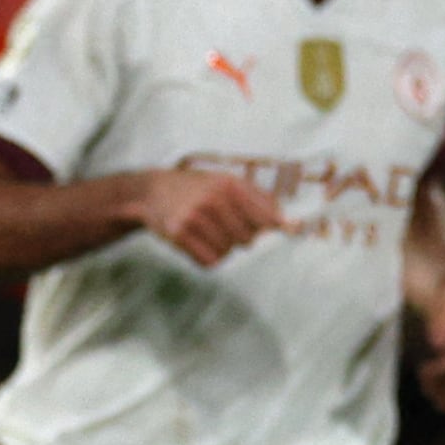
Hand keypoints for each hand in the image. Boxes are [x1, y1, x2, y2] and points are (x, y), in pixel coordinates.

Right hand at [130, 169, 285, 267]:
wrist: (151, 191)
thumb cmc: (199, 188)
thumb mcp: (229, 182)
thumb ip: (262, 200)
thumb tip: (294, 225)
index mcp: (231, 185)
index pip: (268, 218)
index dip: (277, 228)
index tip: (289, 232)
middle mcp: (213, 199)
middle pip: (248, 240)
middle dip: (240, 237)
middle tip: (223, 225)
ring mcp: (195, 217)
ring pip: (228, 252)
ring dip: (222, 248)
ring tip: (207, 231)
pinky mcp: (178, 234)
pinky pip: (209, 261)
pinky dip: (207, 257)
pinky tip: (197, 242)